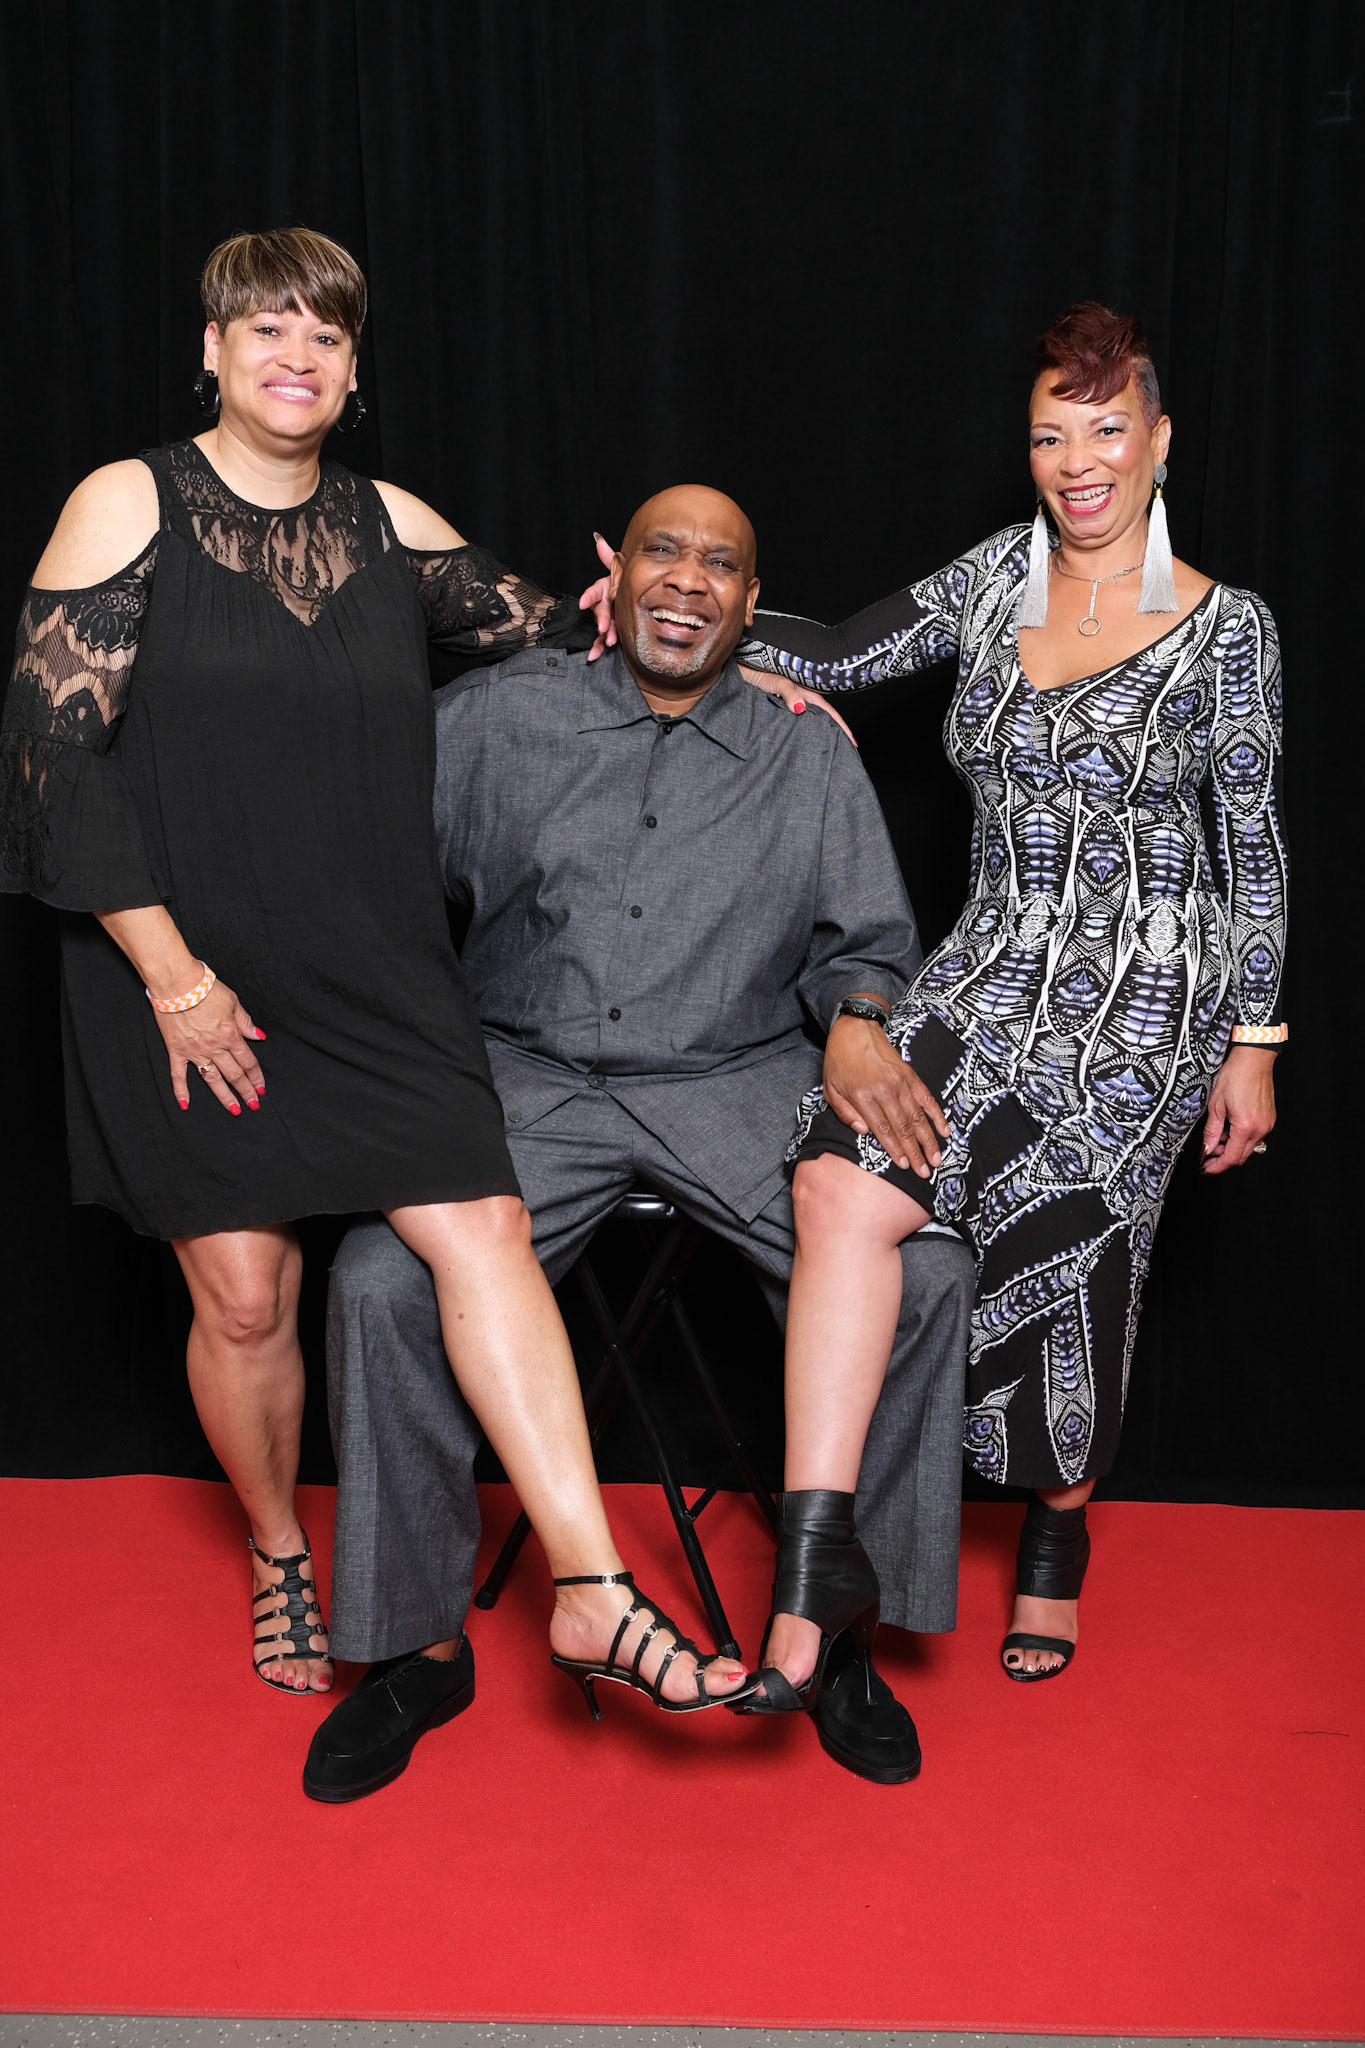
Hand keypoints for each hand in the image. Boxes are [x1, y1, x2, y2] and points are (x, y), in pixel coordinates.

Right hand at [154, 979, 266, 1114]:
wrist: (177, 983)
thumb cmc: (206, 988)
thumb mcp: (233, 1002)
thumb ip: (245, 1022)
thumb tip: (258, 1036)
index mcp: (230, 1035)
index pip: (247, 1062)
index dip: (256, 1076)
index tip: (262, 1088)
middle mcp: (214, 1047)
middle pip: (234, 1074)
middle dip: (246, 1091)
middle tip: (254, 1104)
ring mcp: (194, 1051)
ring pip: (212, 1079)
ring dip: (224, 1096)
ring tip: (234, 1109)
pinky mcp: (176, 1050)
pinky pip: (178, 1075)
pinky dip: (181, 1091)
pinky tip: (186, 1105)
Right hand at [578, 532, 618, 660]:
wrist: (635, 598)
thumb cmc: (624, 583)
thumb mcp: (619, 570)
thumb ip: (609, 558)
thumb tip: (598, 539)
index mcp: (605, 589)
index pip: (595, 591)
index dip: (589, 597)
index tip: (583, 603)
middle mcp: (604, 604)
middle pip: (600, 611)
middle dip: (601, 619)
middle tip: (604, 627)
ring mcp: (607, 618)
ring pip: (601, 627)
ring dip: (602, 636)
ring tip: (607, 642)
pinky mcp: (610, 631)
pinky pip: (603, 640)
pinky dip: (598, 648)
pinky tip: (594, 656)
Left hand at [736, 665, 856, 746]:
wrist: (736, 670)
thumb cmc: (754, 672)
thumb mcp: (774, 682)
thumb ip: (789, 694)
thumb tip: (801, 709)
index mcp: (803, 691)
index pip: (827, 711)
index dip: (840, 726)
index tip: (852, 742)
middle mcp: (799, 697)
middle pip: (823, 716)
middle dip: (836, 731)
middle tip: (848, 748)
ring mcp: (790, 703)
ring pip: (812, 719)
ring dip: (822, 731)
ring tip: (832, 746)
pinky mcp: (779, 708)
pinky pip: (797, 722)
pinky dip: (806, 730)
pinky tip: (808, 739)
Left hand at [822, 1014, 949, 1176]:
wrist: (856, 1028)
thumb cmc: (839, 1061)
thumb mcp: (830, 1089)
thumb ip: (845, 1114)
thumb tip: (863, 1133)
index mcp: (863, 1096)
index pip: (882, 1130)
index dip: (895, 1150)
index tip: (904, 1166)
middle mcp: (885, 1090)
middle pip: (904, 1127)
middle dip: (916, 1152)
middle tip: (925, 1171)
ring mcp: (900, 1082)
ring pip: (918, 1116)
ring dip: (929, 1140)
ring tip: (937, 1158)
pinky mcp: (910, 1075)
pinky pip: (927, 1098)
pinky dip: (937, 1115)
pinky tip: (944, 1130)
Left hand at [1200, 1045, 1276, 1173]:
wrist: (1253, 1060)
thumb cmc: (1236, 1076)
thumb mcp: (1216, 1105)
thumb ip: (1211, 1131)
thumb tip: (1207, 1148)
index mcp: (1246, 1127)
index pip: (1231, 1157)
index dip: (1217, 1166)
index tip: (1206, 1168)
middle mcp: (1260, 1128)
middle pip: (1241, 1156)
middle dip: (1223, 1158)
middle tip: (1208, 1154)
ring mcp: (1267, 1124)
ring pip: (1248, 1147)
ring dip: (1231, 1147)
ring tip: (1216, 1136)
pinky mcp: (1269, 1119)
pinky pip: (1254, 1136)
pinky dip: (1240, 1137)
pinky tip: (1229, 1129)